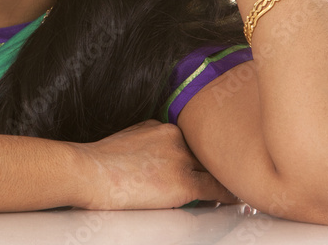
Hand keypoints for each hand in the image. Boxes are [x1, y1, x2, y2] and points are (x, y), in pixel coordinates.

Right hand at [74, 120, 237, 209]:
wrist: (87, 172)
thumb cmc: (99, 162)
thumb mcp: (128, 140)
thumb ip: (150, 143)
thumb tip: (159, 160)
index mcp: (161, 127)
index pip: (192, 142)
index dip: (203, 155)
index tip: (212, 162)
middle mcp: (175, 137)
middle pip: (206, 155)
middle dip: (216, 165)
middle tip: (233, 173)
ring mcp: (180, 160)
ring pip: (214, 171)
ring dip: (224, 180)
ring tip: (240, 187)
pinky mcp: (183, 183)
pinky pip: (216, 190)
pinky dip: (228, 196)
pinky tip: (236, 200)